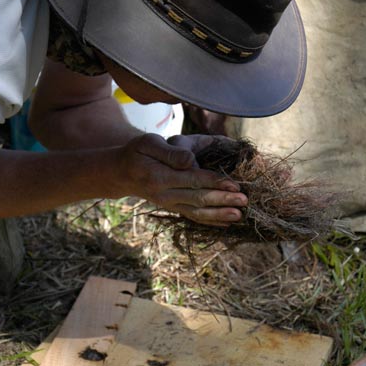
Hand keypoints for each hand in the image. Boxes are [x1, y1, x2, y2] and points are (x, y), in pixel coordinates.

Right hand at [118, 134, 247, 226]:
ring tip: (239, 215)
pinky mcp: (173, 208)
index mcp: (159, 176)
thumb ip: (170, 152)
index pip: (192, 180)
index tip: (234, 184)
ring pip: (197, 212)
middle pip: (198, 199)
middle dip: (223, 200)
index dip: (214, 182)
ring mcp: (169, 204)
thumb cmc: (137, 152)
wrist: (121, 173)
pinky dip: (211, 221)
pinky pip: (193, 217)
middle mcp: (165, 194)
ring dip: (219, 215)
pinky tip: (227, 222)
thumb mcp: (148, 143)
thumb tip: (190, 160)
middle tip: (245, 201)